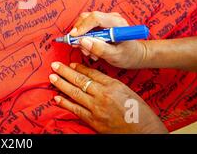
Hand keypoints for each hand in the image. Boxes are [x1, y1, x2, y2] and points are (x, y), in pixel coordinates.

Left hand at [49, 62, 167, 133]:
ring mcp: (97, 108)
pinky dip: (65, 103)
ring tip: (52, 77)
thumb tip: (94, 78)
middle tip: (55, 65)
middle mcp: (103, 95)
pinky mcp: (94, 121)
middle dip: (65, 72)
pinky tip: (57, 97)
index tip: (71, 63)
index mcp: (113, 85)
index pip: (92, 73)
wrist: (144, 132)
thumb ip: (109, 83)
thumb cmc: (139, 112)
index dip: (79, 67)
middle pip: (80, 80)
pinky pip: (76, 110)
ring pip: (75, 93)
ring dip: (61, 84)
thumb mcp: (126, 91)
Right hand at [69, 11, 146, 68]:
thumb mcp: (115, 55)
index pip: (95, 18)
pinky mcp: (101, 23)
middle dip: (79, 33)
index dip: (82, 26)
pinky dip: (84, 38)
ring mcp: (105, 19)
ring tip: (89, 52)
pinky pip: (86, 27)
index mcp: (117, 23)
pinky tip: (90, 49)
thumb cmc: (129, 55)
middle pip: (87, 18)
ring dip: (81, 37)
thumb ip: (100, 49)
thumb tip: (83, 41)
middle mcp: (110, 17)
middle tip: (79, 48)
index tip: (74, 37)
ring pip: (84, 22)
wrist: (135, 54)